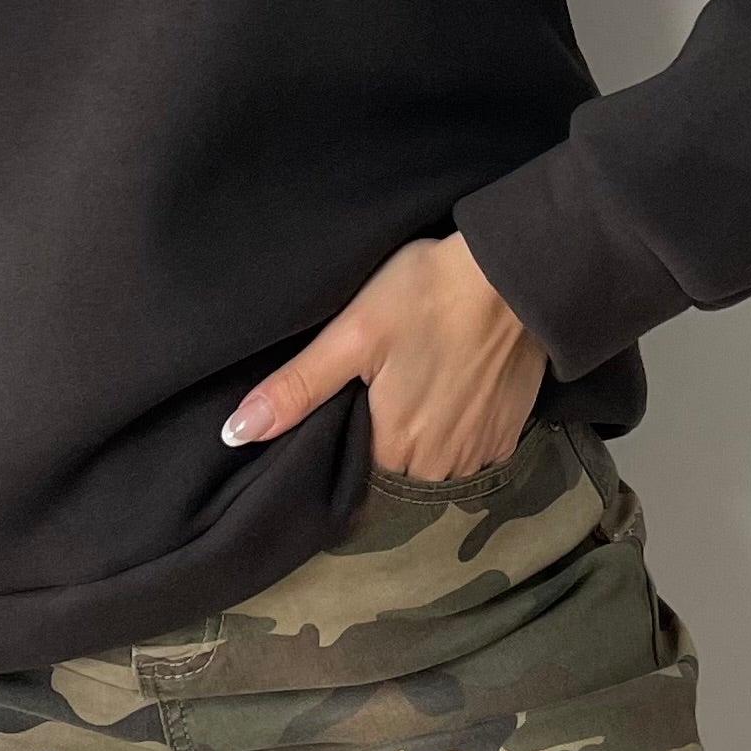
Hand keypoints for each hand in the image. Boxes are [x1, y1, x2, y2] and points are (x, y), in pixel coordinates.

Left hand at [222, 232, 547, 479]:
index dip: (344, 448)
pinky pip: (472, 450)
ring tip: (413, 389)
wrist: (515, 274)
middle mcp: (439, 466)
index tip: (342, 418)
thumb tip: (235, 434)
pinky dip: (458, 429)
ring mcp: (480, 452)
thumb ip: (296, 389)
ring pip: (434, 463)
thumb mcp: (352, 334)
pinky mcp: (510, 432)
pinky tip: (451, 390)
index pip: (354, 475)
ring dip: (422, 438)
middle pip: (395, 471)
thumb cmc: (428, 294)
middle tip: (378, 393)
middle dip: (382, 443)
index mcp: (394, 448)